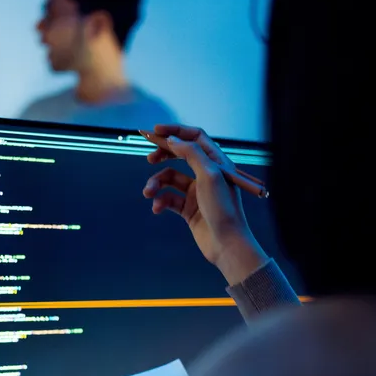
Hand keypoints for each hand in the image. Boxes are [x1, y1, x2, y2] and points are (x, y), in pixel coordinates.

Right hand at [141, 124, 268, 285]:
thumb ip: (191, 154)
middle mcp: (206, 174)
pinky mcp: (188, 208)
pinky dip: (160, 202)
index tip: (156, 131)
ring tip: (148, 193)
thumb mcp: (208, 175)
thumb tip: (173, 139)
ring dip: (156, 184)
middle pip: (180, 155)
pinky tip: (157, 209)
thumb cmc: (223, 208)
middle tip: (149, 158)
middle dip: (163, 155)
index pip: (195, 137)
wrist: (226, 244)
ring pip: (170, 179)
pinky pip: (169, 199)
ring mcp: (197, 191)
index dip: (176, 131)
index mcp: (216, 162)